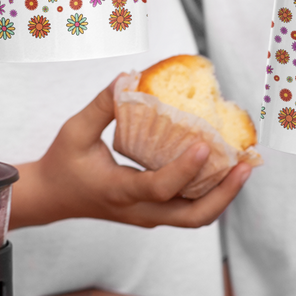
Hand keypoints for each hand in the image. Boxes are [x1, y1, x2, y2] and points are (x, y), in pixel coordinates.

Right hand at [14, 83, 252, 228]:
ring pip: (196, 217)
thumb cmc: (62, 164)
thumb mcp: (74, 131)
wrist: (50, 198)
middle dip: (224, 194)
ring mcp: (149, 215)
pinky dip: (211, 192)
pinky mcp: (154, 212)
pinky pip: (189, 208)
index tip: (204, 145)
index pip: (159, 188)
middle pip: (193, 217)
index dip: (184, 170)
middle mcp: (140, 210)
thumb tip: (128, 77)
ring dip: (223, 195)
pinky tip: (224, 166)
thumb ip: (101, 106)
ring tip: (244, 166)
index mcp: (119, 191)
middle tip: (245, 166)